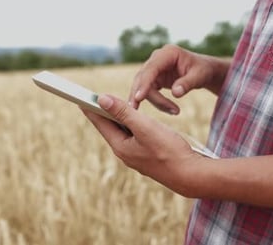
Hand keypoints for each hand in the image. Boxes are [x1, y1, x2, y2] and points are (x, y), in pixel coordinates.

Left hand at [82, 93, 209, 196]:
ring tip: (113, 106)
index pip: (101, 123)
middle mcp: (126, 153)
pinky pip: (134, 138)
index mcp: (121, 147)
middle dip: (104, 112)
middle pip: (111, 128)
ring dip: (119, 118)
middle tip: (95, 98)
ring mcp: (137, 156)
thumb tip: (102, 99)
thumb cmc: (169, 151)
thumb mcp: (145, 127)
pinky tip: (136, 122)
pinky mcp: (148, 156)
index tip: (81, 98)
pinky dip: (132, 126)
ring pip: (124, 133)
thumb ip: (124, 112)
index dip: (91, 109)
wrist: (191, 175)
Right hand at [128, 44, 229, 113]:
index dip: (144, 83)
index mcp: (168, 53)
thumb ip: (188, 83)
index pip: (151, 69)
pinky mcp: (154, 78)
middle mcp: (157, 58)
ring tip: (176, 111)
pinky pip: (148, 92)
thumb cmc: (203, 70)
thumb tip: (175, 93)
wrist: (204, 70)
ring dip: (156, 102)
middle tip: (157, 113)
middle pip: (143, 78)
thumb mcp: (200, 76)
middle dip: (146, 96)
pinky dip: (157, 102)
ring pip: (143, 87)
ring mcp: (154, 68)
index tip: (138, 98)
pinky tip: (169, 110)